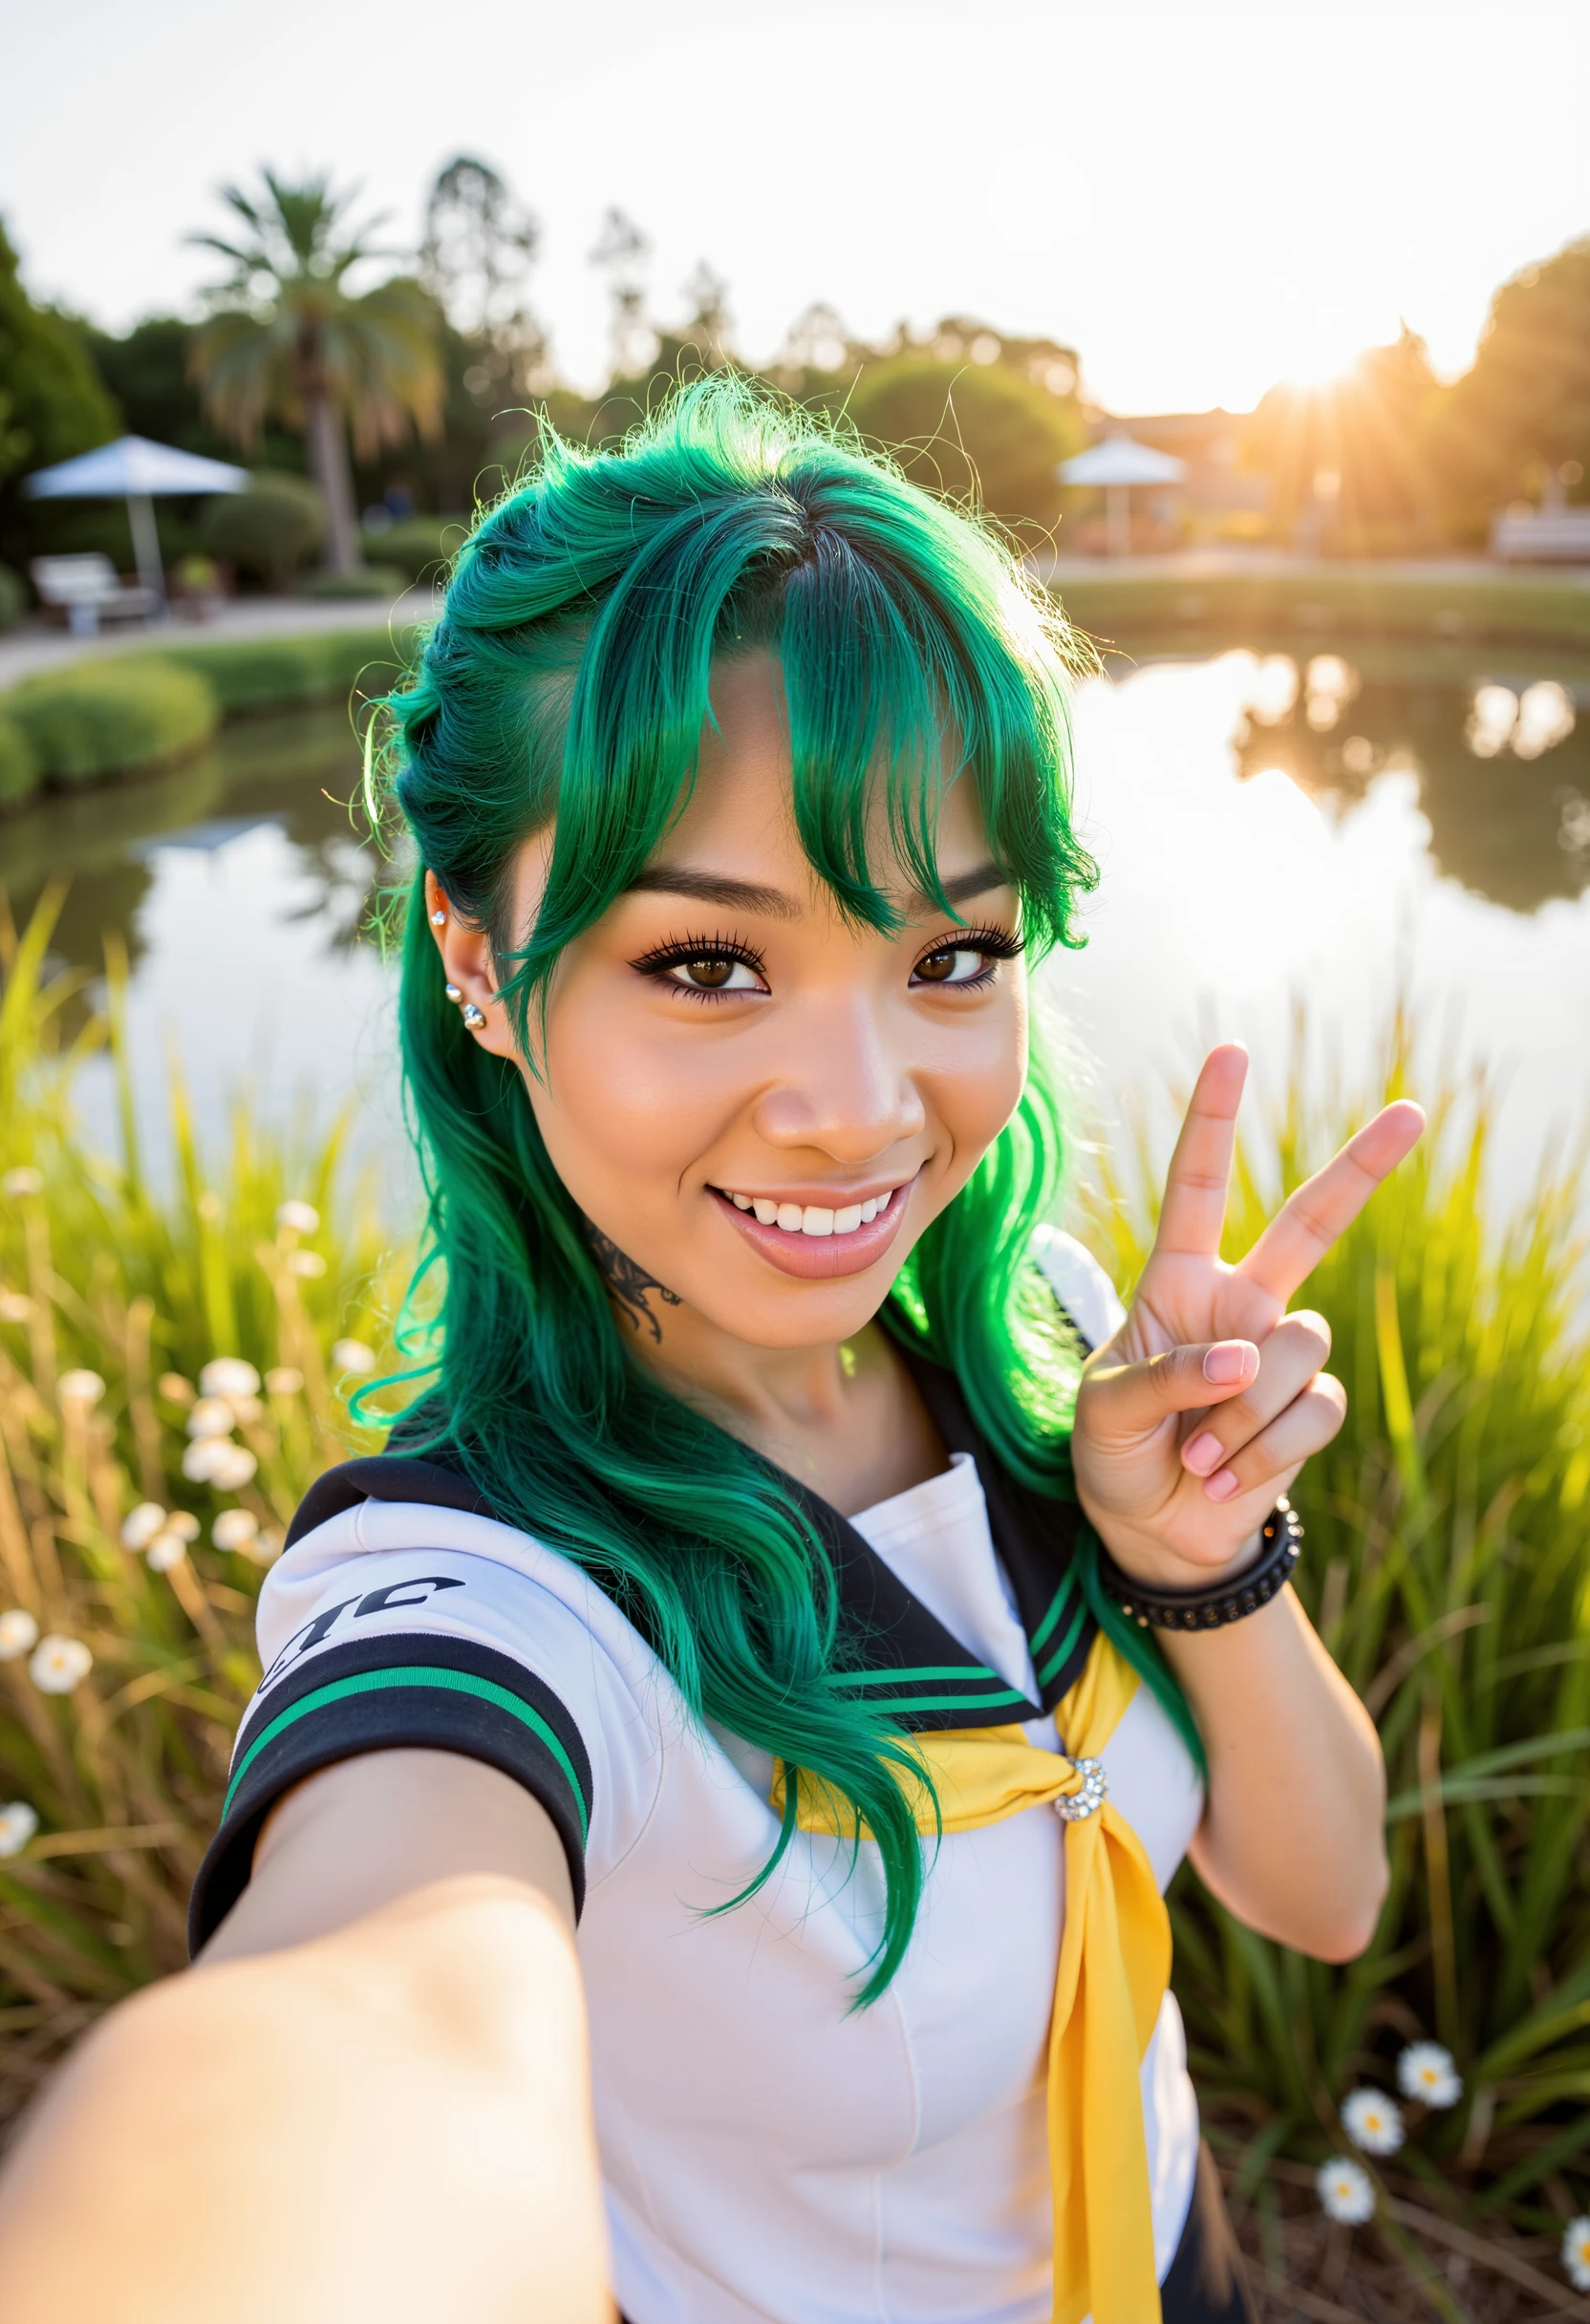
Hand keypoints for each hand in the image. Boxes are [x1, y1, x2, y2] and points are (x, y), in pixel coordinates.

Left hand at [1071, 1045, 1422, 1590]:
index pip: (1196, 1188)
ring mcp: (1279, 1355)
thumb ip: (1165, 1376)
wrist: (1150, 1531)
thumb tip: (1247, 1359)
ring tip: (1195, 1454)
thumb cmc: (1114, 1452)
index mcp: (1177, 1280)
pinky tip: (1223, 1479)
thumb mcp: (1106, 1410)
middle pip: (1310, 1223)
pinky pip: (1312, 1411)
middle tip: (1413, 1112)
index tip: (1230, 1055)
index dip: (1212, 1122)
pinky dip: (1262, 1452)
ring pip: (1299, 1346)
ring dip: (1242, 1413)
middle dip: (1362, 1168)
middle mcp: (1239, 1304)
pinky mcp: (1309, 1411)